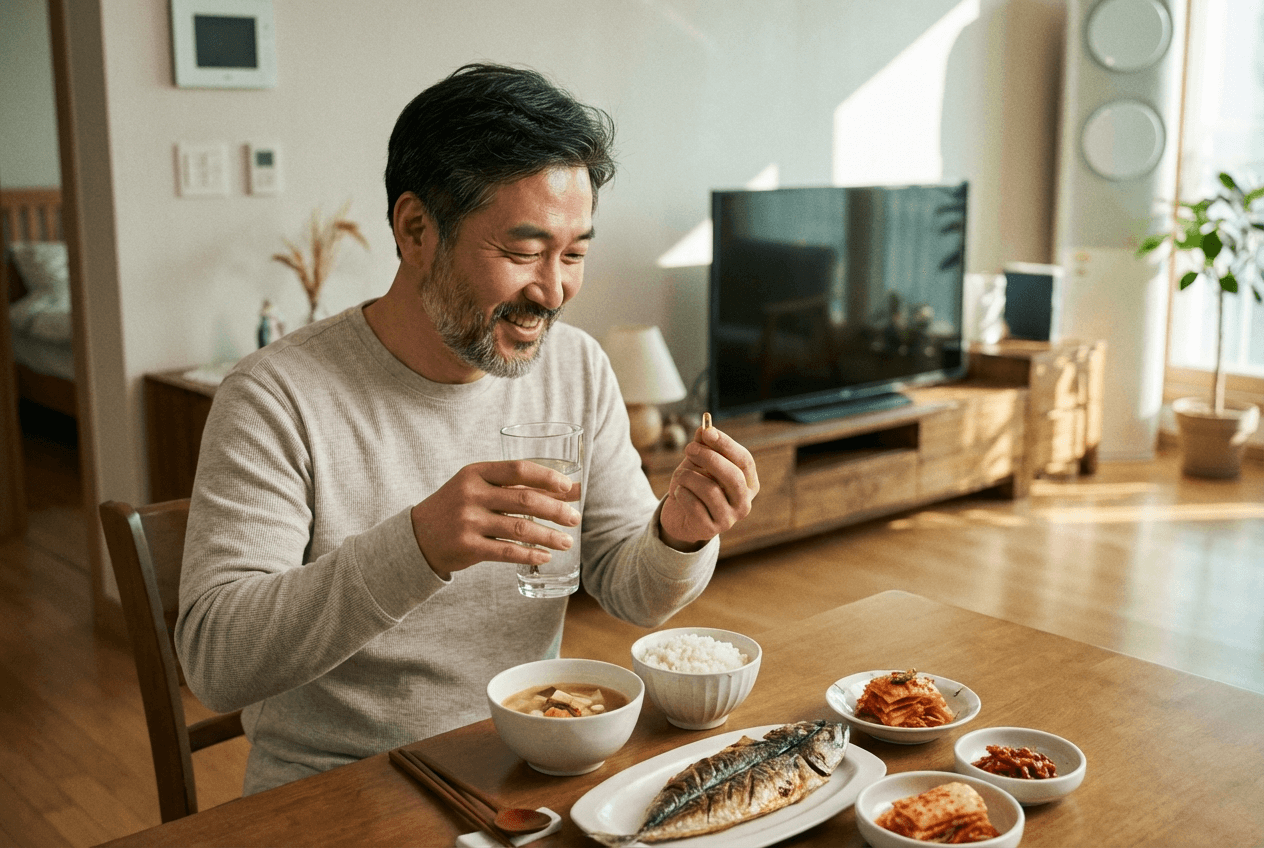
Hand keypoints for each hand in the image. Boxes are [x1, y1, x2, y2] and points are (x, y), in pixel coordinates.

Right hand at [410, 460, 581, 578]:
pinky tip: (545, 556)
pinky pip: (506, 552)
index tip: (568, 487)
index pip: (518, 469)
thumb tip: (568, 488)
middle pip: (524, 500)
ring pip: (519, 528)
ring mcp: (468, 521)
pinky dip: (530, 555)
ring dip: (548, 536)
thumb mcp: (478, 488)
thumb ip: (516, 487)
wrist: (418, 536)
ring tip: (566, 542)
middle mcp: (471, 494)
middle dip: (555, 510)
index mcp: (476, 473)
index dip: (547, 477)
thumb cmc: (458, 507)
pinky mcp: (467, 546)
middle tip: (574, 518)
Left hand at [659, 424, 758, 549]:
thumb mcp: (698, 463)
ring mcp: (729, 519)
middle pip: (733, 476)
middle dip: (709, 458)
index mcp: (748, 483)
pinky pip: (694, 506)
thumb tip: (704, 428)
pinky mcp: (710, 530)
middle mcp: (744, 503)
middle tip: (689, 448)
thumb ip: (703, 446)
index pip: (744, 461)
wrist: (679, 516)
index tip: (708, 431)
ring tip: (680, 476)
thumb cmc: (694, 485)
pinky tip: (679, 493)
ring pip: (710, 490)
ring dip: (689, 477)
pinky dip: (682, 494)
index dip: (726, 444)